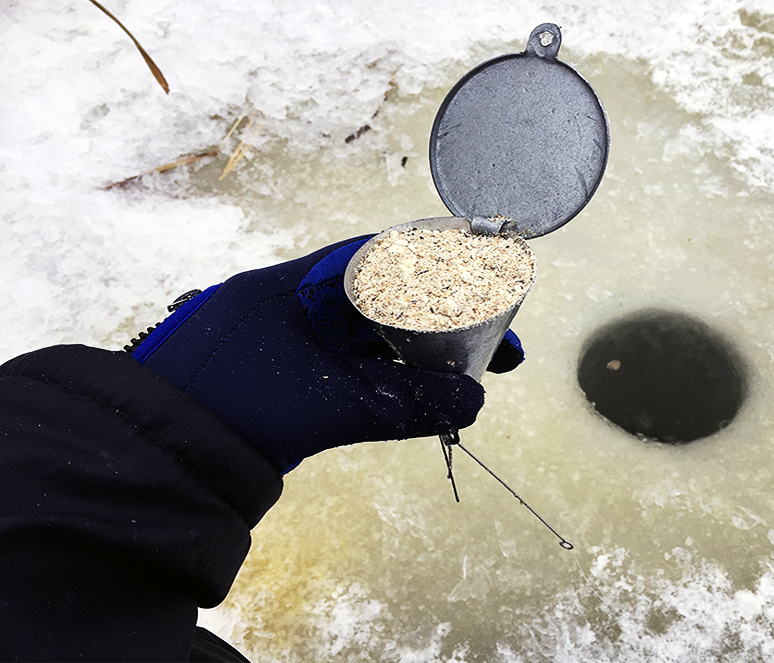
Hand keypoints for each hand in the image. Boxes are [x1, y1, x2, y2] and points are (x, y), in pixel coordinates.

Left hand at [131, 236, 522, 472]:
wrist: (158, 443)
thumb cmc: (233, 403)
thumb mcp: (327, 402)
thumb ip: (401, 404)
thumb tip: (472, 403)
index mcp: (306, 279)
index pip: (391, 253)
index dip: (448, 267)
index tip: (491, 286)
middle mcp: (305, 297)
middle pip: (394, 291)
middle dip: (449, 314)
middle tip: (496, 343)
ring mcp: (300, 332)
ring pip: (379, 328)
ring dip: (425, 346)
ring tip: (473, 369)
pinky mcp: (296, 367)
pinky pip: (361, 358)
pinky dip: (396, 371)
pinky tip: (427, 388)